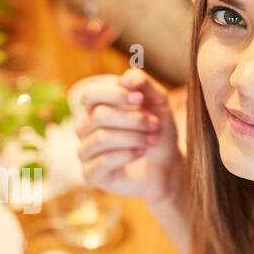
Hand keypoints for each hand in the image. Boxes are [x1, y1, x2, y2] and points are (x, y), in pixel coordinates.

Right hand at [76, 69, 184, 202]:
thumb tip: (125, 79)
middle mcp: (85, 128)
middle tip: (155, 125)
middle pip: (100, 115)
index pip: (90, 93)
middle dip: (133, 119)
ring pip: (101, 137)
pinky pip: (104, 160)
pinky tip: (141, 152)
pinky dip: (128, 154)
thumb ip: (143, 84)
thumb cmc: (158, 132)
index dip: (114, 93)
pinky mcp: (90, 174)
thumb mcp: (158, 102)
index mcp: (96, 107)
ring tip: (151, 140)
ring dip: (133, 137)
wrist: (167, 166)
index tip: (140, 99)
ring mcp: (85, 151)